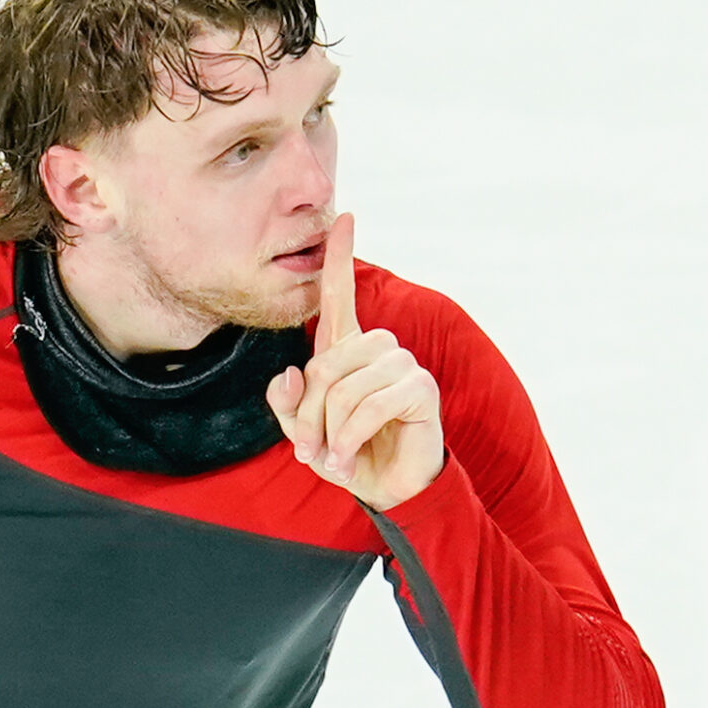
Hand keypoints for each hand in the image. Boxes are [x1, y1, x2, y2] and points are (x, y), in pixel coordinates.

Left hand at [265, 213, 443, 509]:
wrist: (389, 489)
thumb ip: (288, 404)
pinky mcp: (420, 388)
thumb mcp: (305, 432)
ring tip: (333, 457)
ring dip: (330, 429)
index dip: (340, 258)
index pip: (342, 296)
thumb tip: (290, 374)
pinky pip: (369, 405)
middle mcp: (378, 349)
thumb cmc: (347, 454)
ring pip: (343, 386)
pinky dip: (350, 437)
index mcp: (349, 351)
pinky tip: (349, 458)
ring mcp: (402, 365)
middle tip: (309, 450)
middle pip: (323, 364)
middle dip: (308, 413)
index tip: (344, 218)